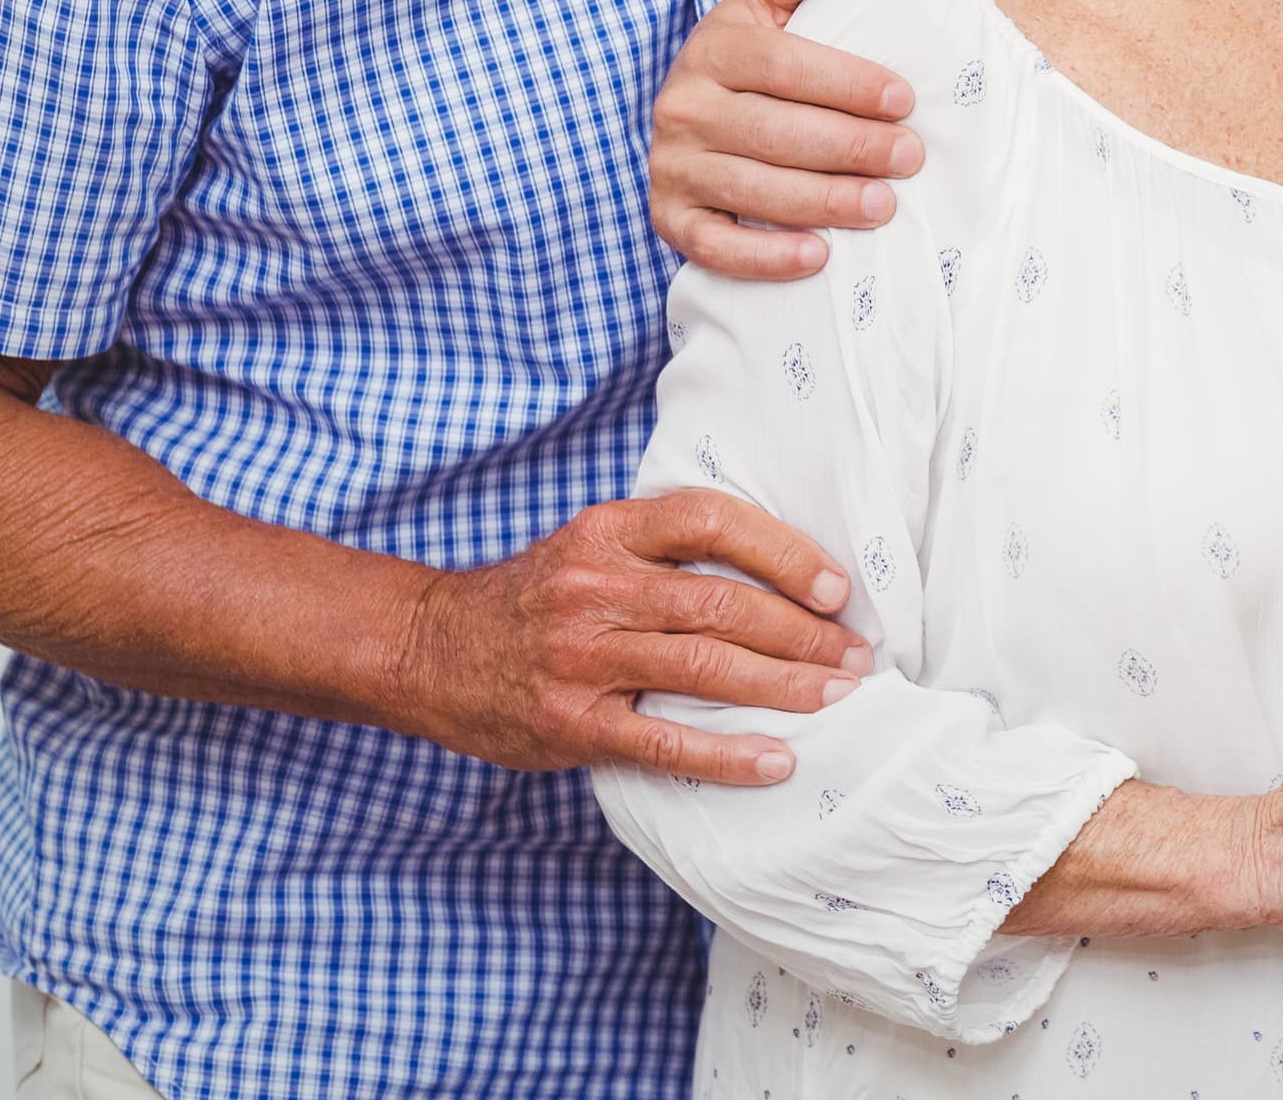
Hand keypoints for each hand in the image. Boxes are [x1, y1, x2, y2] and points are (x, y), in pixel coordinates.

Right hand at [390, 490, 863, 783]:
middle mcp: (596, 588)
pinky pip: (665, 741)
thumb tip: (780, 572)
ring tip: (837, 695)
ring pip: (705, 667)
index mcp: (608, 531)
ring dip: (785, 685)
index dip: (785, 552)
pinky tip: (776, 761)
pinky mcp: (570, 723)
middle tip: (856, 656)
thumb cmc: (533, 597)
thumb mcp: (589, 546)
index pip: (713, 521)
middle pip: (723, 603)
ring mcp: (581, 658)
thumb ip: (664, 550)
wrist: (426, 649)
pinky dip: (728, 755)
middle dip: (804, 632)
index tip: (835, 588)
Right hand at [649, 0, 911, 279]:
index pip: (783, 66)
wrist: (695, 110)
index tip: (903, 98)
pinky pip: (714, 247)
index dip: (847, 83)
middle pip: (774, 132)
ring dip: (824, 202)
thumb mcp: (766, 4)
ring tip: (883, 205)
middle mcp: (683, 109)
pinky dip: (765, 258)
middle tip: (910, 157)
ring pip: (753, 190)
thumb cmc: (753, 57)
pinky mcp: (670, 219)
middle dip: (851, 146)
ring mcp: (673, 167)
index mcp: (712, 50)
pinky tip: (818, 256)